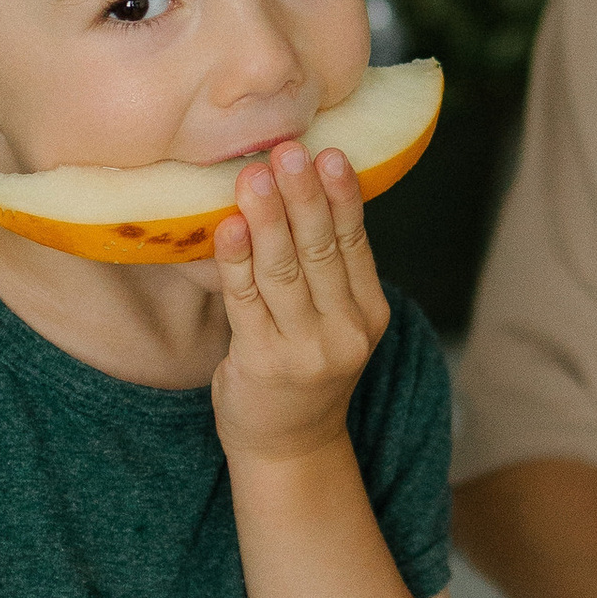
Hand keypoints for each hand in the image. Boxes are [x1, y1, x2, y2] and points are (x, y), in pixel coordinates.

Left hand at [211, 142, 388, 465]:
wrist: (290, 445)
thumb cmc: (304, 369)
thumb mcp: (336, 322)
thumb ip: (328, 271)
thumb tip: (304, 191)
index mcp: (370, 313)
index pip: (355, 244)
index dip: (341, 197)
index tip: (329, 153)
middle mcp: (345, 331)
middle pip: (321, 251)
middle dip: (303, 197)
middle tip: (288, 151)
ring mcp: (305, 350)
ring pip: (283, 271)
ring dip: (267, 219)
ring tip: (253, 176)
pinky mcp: (262, 363)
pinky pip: (245, 300)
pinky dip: (235, 260)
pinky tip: (226, 227)